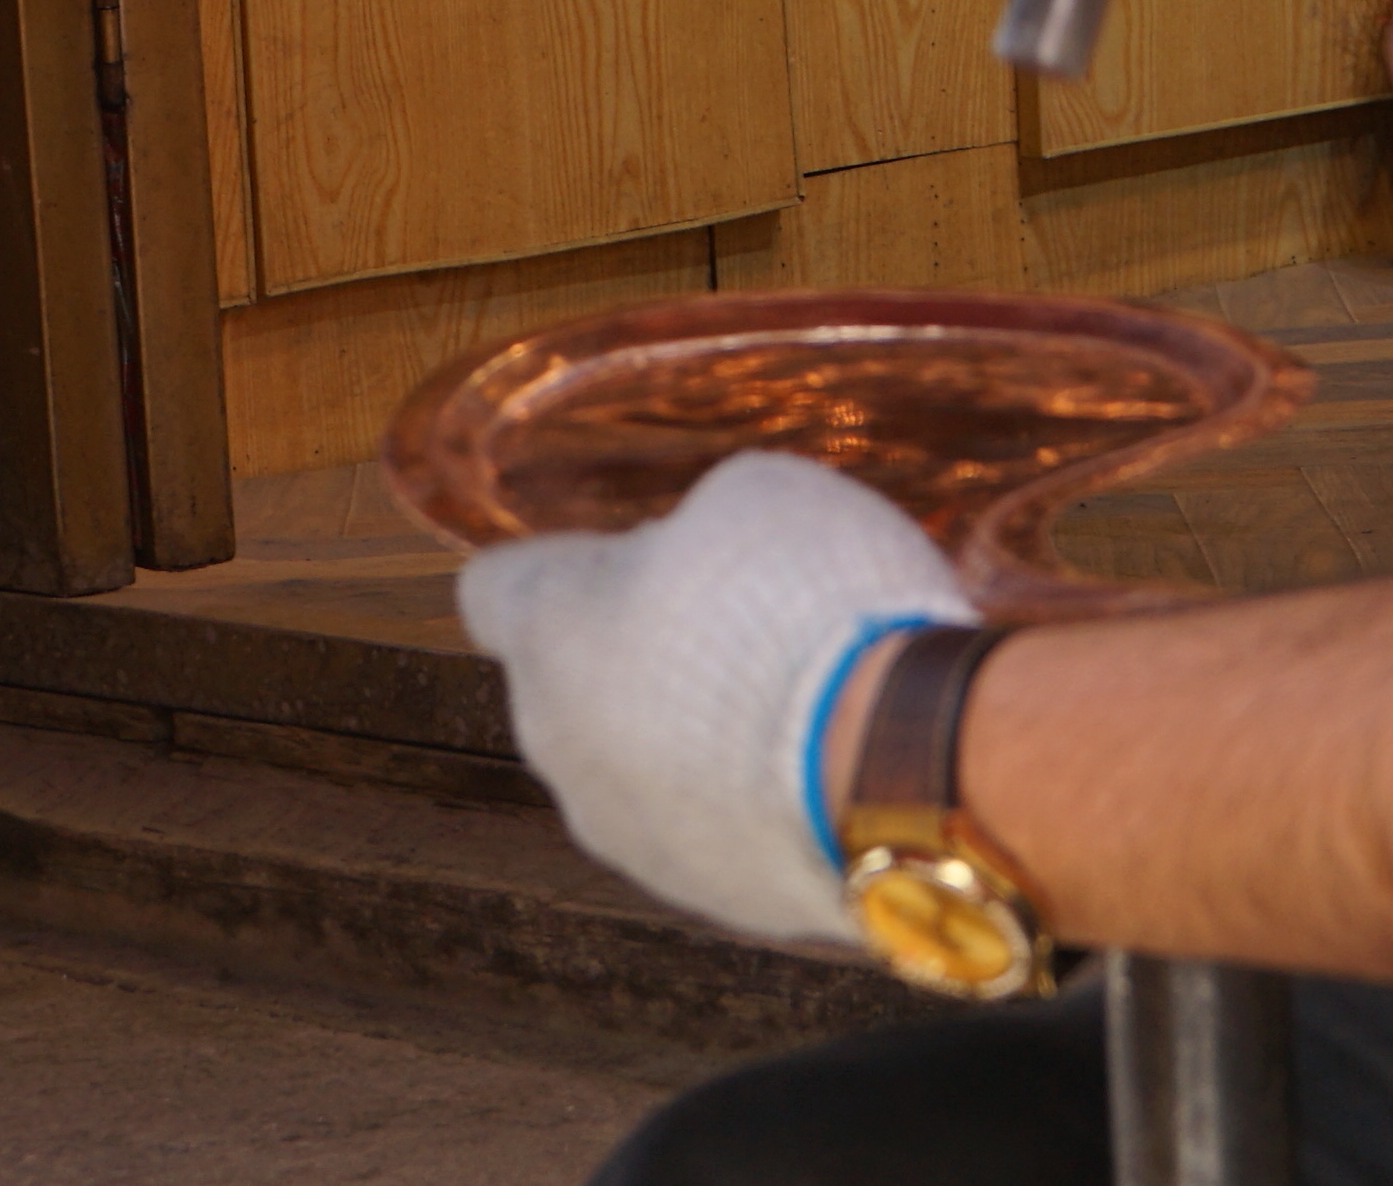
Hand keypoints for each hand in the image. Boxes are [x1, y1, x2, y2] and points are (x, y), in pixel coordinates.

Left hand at [456, 451, 973, 947]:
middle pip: (570, 684)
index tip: (625, 560)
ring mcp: (627, 835)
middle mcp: (560, 744)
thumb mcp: (752, 495)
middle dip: (635, 653)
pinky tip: (820, 765)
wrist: (898, 764)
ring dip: (689, 736)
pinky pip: (706, 828)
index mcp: (547, 632)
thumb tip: (692, 561)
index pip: (494, 590)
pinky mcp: (704, 897)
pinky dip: (747, 800)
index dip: (563, 567)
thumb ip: (692, 528)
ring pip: (636, 767)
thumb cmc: (807, 605)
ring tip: (792, 701)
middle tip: (734, 621)